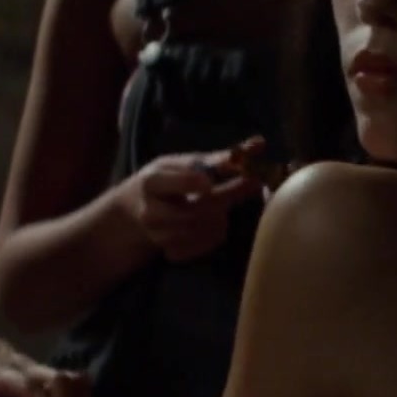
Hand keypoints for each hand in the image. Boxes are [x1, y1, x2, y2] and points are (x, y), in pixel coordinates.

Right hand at [123, 137, 265, 261]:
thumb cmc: (167, 180)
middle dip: (230, 195)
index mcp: (152, 182)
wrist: (136, 208)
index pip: (190, 182)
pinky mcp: (170, 252)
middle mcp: (151, 211)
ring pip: (207, 229)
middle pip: (202, 208)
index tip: (223, 175)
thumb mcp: (184, 163)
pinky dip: (215, 235)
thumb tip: (260, 144)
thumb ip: (220, 157)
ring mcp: (159, 236)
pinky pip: (205, 246)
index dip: (212, 180)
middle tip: (251, 185)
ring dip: (222, 217)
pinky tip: (212, 224)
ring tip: (222, 206)